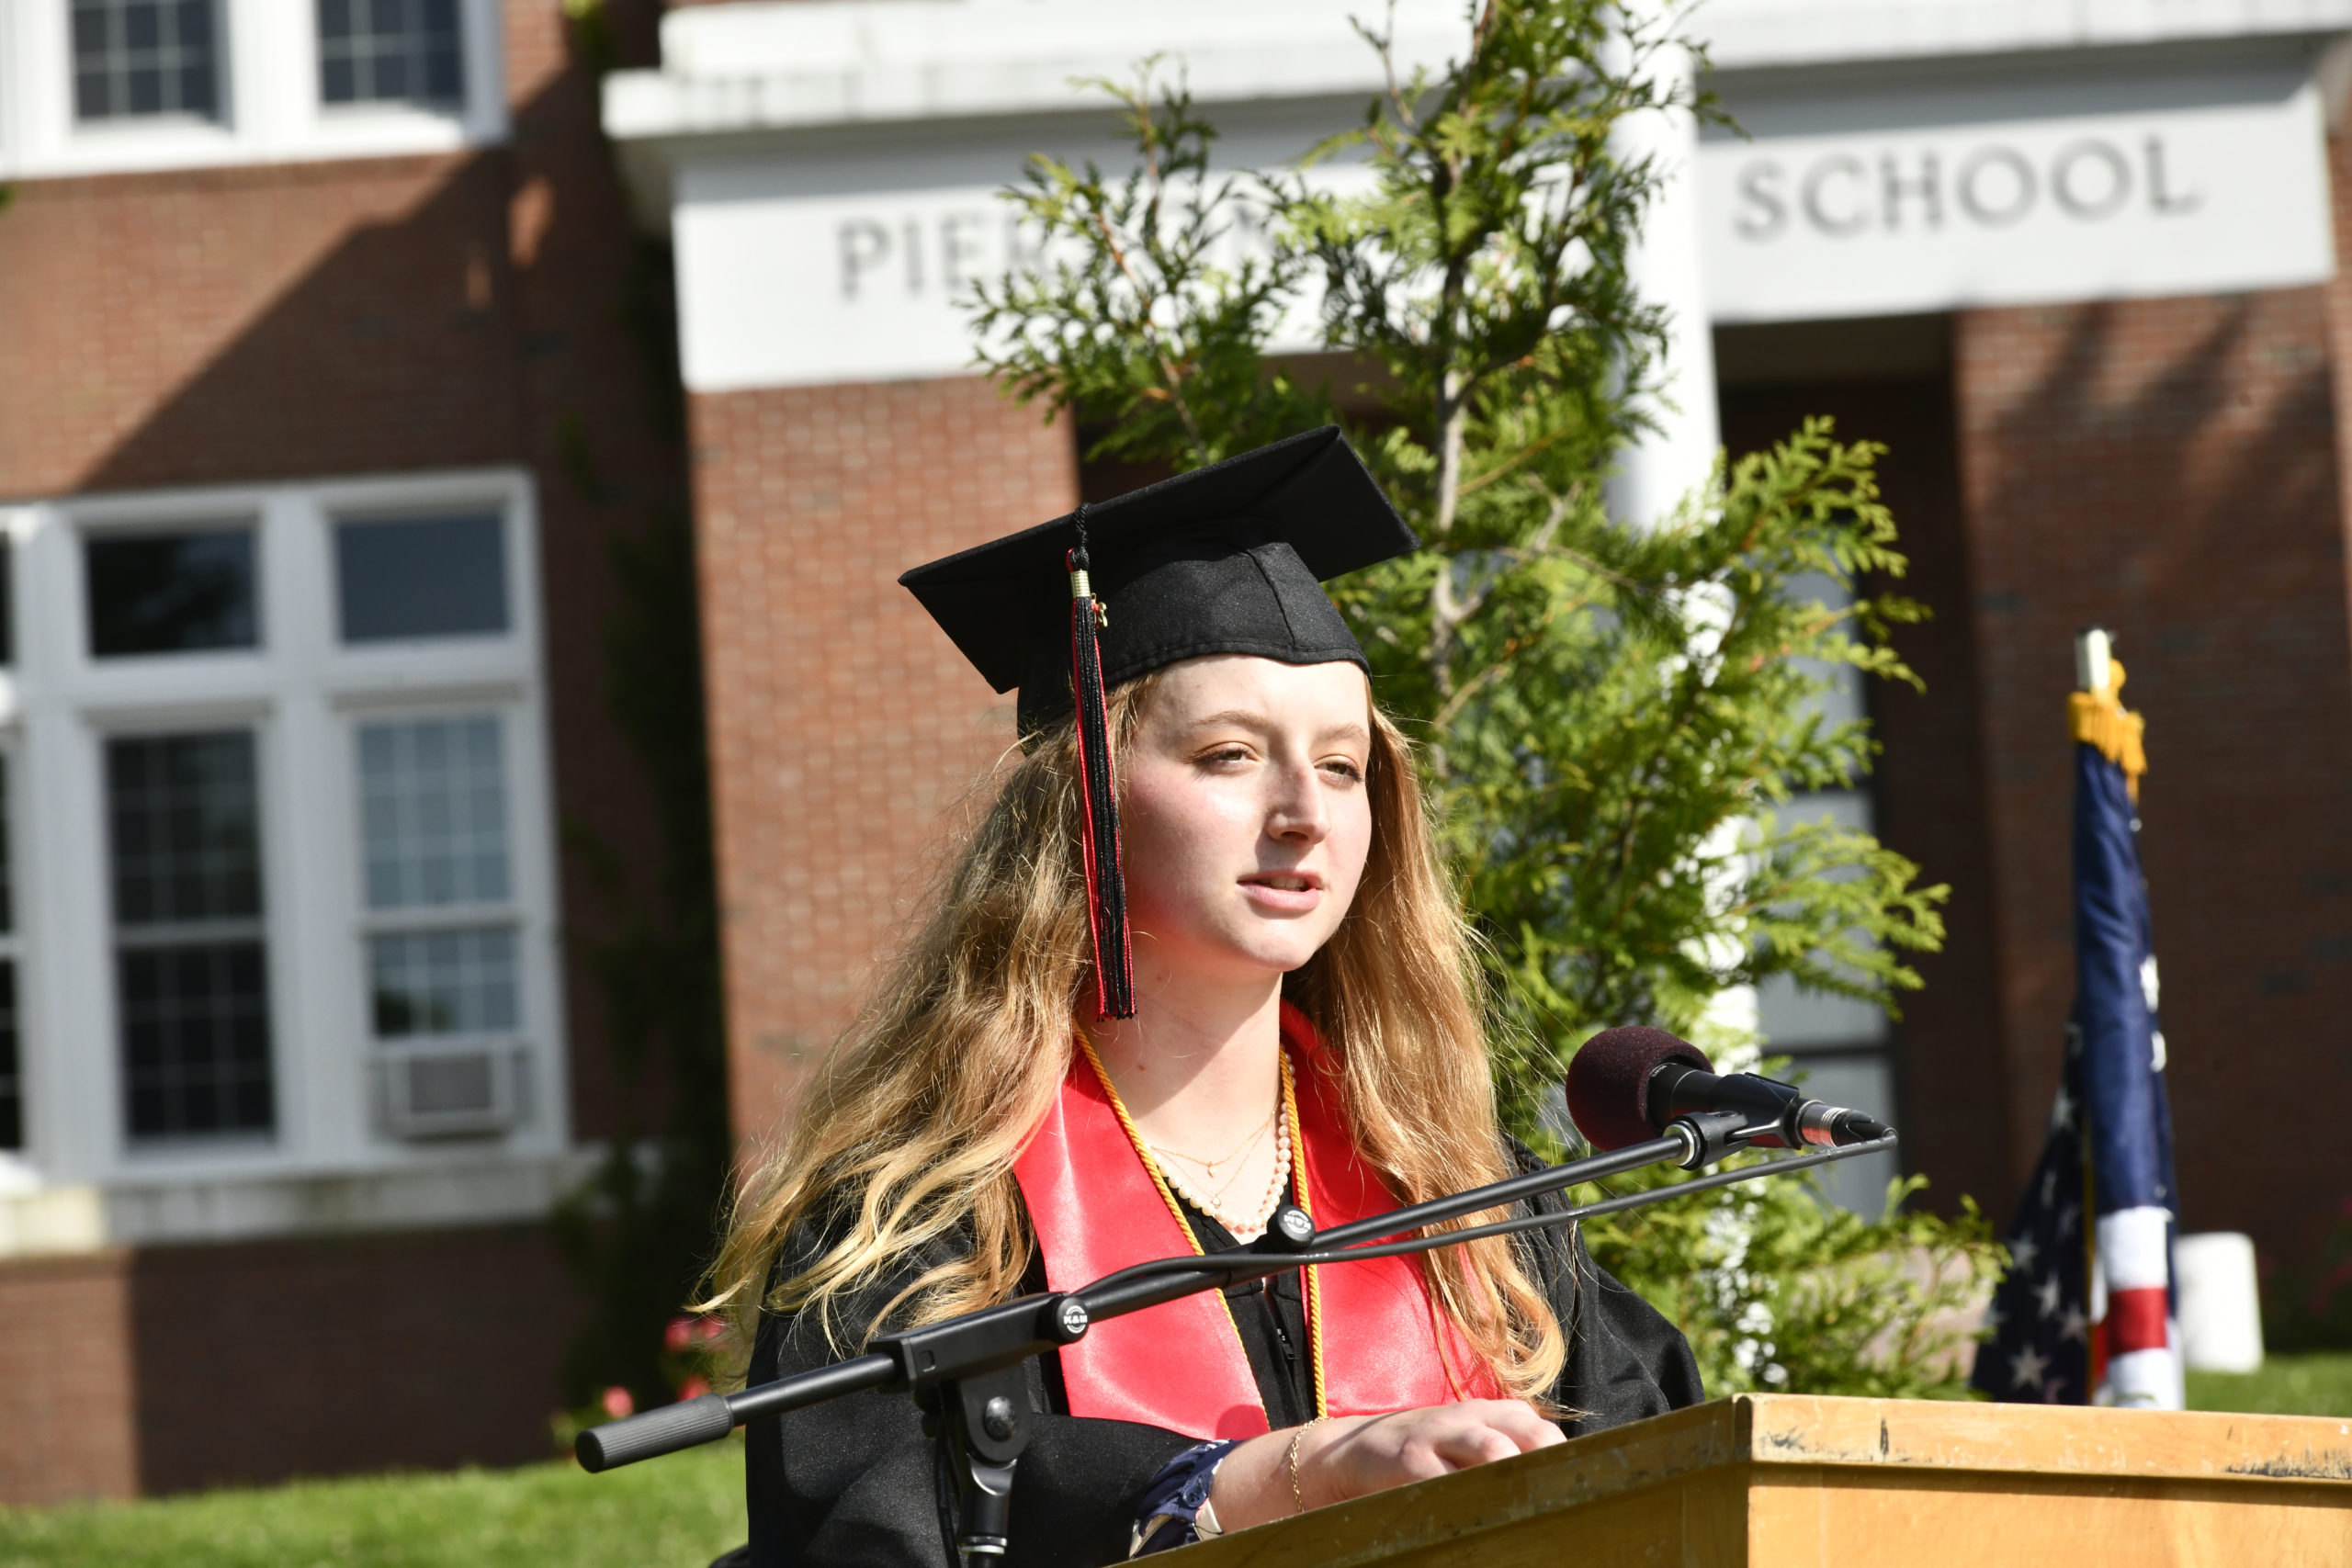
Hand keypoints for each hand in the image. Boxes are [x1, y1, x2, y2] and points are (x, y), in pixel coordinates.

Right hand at [1207, 1400, 1562, 1530]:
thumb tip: (1559, 1488)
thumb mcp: (1468, 1443)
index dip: (1566, 1460)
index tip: (1584, 1491)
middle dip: (1550, 1466)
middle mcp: (1472, 1418)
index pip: (1543, 1431)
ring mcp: (1440, 1435)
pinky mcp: (1410, 1459)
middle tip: (1565, 1502)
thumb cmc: (1424, 1454)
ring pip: (1493, 1450)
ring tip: (1531, 1509)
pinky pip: (1445, 1479)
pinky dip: (1464, 1499)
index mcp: (1493, 1414)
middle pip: (1530, 1433)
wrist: (1350, 1452)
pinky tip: (1476, 1519)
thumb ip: (1508, 1454)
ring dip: (1515, 1477)